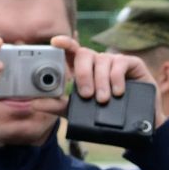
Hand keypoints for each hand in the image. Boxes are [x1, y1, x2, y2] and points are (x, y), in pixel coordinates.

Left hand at [51, 36, 167, 130]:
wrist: (135, 126)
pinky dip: (116, 78)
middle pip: (85, 54)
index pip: (72, 50)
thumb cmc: (103, 115)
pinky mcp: (132, 63)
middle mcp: (97, 62)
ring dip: (101, 81)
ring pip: (102, 60)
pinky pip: (120, 63)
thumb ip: (57, 106)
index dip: (64, 42)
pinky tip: (118, 91)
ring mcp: (115, 61)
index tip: (55, 43)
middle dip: (83, 74)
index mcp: (83, 68)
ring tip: (103, 100)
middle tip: (86, 95)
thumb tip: (33, 103)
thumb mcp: (77, 111)